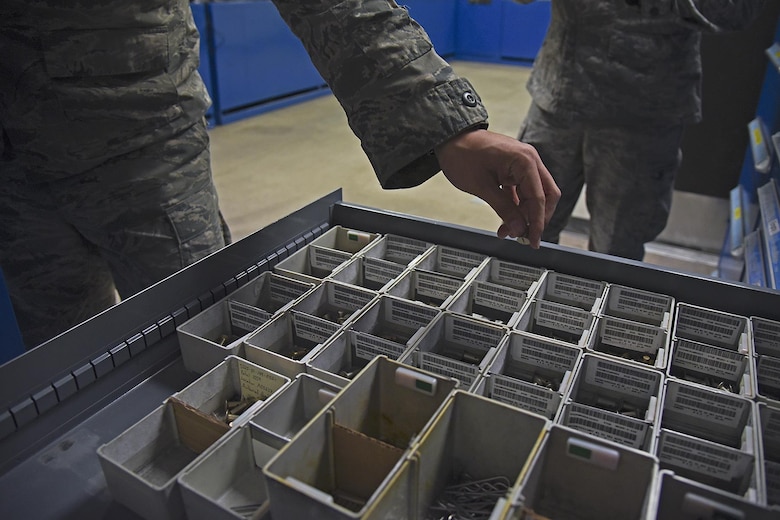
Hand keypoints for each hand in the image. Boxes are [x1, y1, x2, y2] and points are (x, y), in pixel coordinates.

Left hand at [434, 128, 559, 247]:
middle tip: (524, 237)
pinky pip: (522, 191)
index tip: (533, 240)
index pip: (539, 198)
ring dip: (523, 215)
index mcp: (524, 160)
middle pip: (545, 195)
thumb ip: (503, 208)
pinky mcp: (514, 168)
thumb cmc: (462, 155)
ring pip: (533, 195)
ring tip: (507, 231)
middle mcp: (529, 159)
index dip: (537, 223)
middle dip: (535, 218)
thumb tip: (519, 228)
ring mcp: (522, 163)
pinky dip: (516, 206)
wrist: (449, 139)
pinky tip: (506, 220)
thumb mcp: (482, 186)